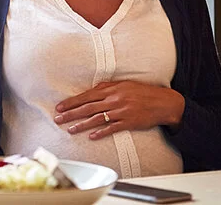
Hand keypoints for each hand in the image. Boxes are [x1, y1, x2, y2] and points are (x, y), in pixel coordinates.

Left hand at [54, 80, 184, 139]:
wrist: (163, 102)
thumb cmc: (141, 92)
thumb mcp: (122, 84)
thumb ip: (106, 88)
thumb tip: (90, 91)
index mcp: (111, 89)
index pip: (86, 96)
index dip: (71, 102)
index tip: (59, 107)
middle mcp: (114, 99)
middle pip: (87, 107)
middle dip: (70, 113)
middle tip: (58, 119)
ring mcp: (121, 111)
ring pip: (97, 118)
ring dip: (82, 124)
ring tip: (70, 129)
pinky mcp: (129, 122)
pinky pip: (112, 128)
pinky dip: (101, 132)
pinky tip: (91, 136)